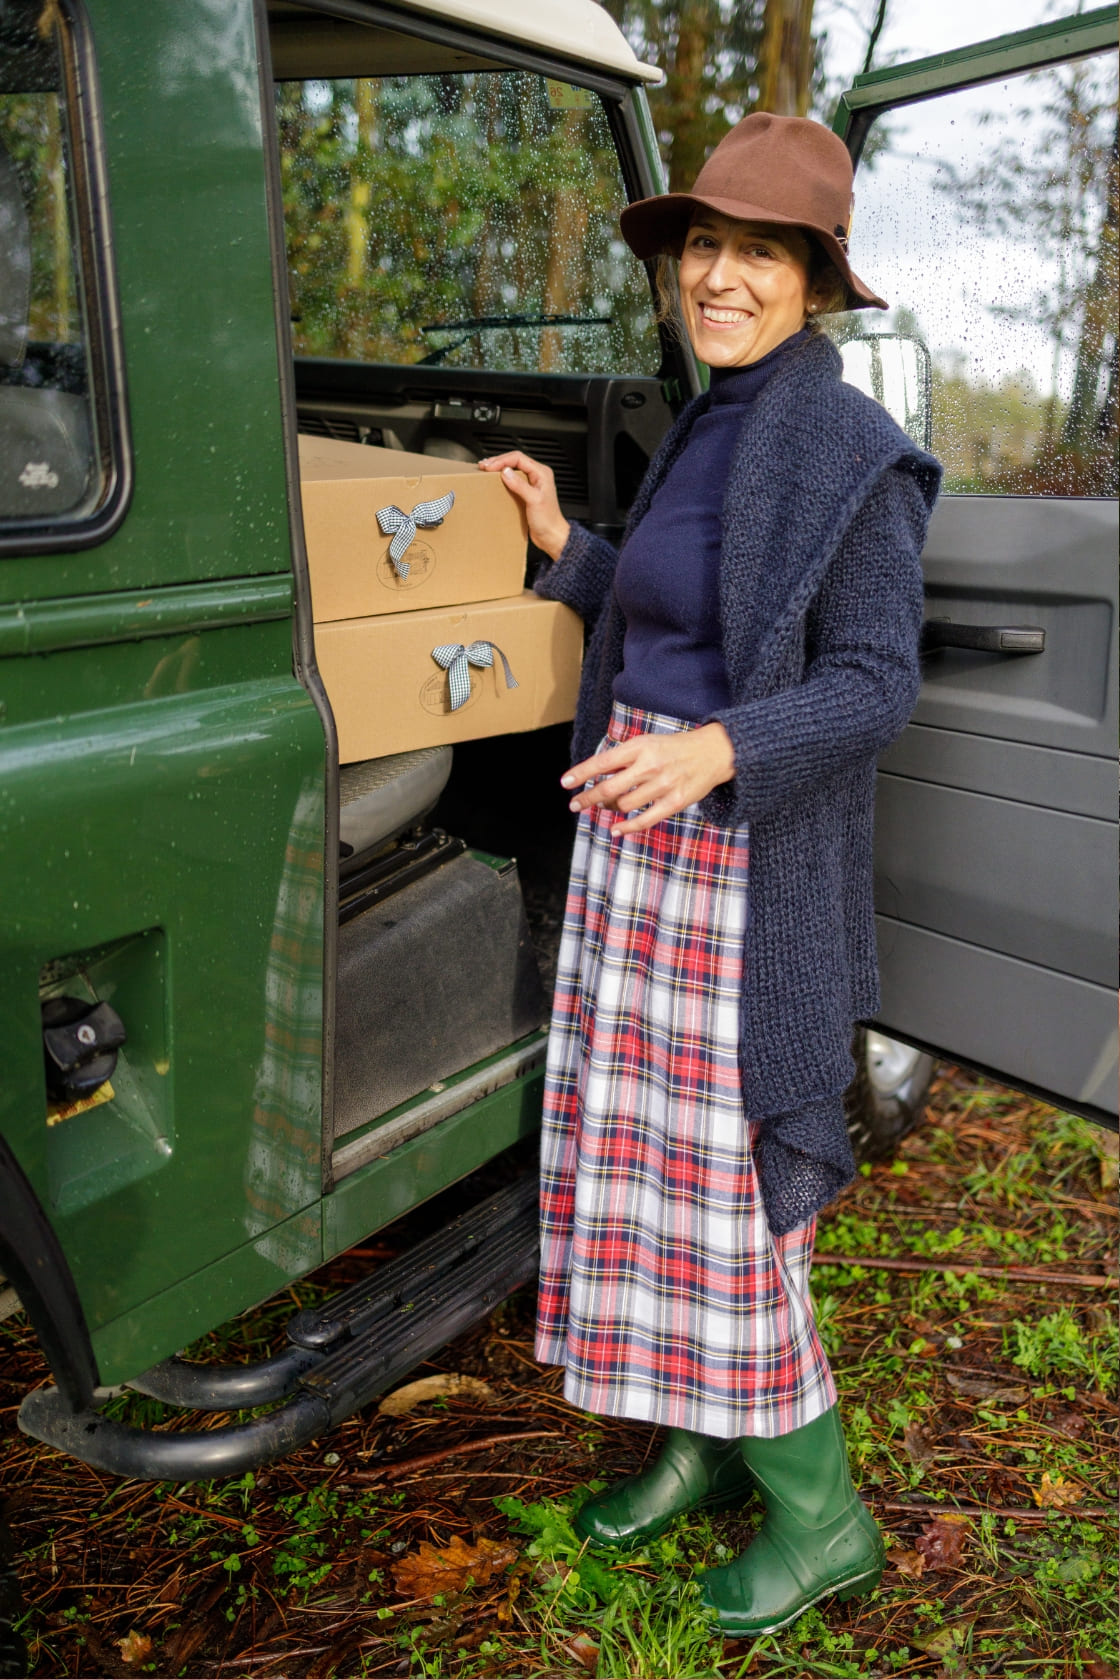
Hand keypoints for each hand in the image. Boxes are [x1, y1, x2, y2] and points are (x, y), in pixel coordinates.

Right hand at [478, 450, 570, 560]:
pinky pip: (512, 480)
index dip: (502, 460)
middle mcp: (537, 475)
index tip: (489, 467)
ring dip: (498, 469)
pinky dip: (501, 479)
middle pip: (514, 461)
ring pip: (512, 469)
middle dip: (498, 462)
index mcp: (541, 473)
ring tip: (486, 470)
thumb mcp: (534, 500)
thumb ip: (520, 485)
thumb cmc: (548, 520)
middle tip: (483, 466)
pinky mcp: (526, 492)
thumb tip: (506, 472)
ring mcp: (531, 483)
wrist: (551, 536)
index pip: (518, 458)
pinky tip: (495, 482)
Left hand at [561, 723, 734, 835]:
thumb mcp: (648, 743)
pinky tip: (616, 830)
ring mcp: (663, 785)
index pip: (603, 762)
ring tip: (604, 806)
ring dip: (609, 808)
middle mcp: (650, 766)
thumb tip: (595, 773)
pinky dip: (628, 827)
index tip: (565, 783)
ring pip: (625, 805)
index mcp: (640, 747)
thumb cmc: (674, 747)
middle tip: (575, 805)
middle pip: (609, 788)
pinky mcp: (675, 802)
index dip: (581, 773)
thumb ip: (624, 758)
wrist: (714, 752)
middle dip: (588, 798)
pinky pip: (646, 820)